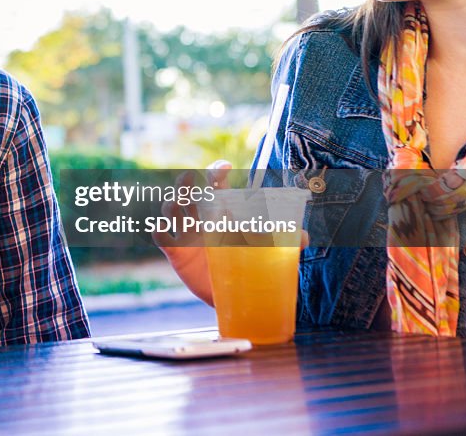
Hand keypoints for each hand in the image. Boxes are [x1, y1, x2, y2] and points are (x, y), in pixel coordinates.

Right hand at [153, 162, 309, 306]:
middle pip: (186, 191)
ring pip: (170, 209)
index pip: (215, 183)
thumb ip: (286, 241)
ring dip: (171, 203)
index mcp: (222, 210)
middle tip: (190, 179)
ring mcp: (187, 234)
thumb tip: (306, 238)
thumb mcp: (266, 250)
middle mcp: (201, 218)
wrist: (234, 297)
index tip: (225, 168)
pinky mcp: (177, 253)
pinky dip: (159, 231)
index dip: (216, 171)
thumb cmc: (248, 265)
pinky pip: (162, 238)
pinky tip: (161, 228)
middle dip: (184, 182)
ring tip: (177, 205)